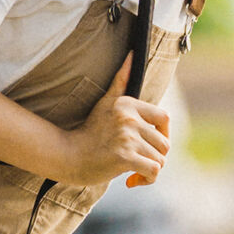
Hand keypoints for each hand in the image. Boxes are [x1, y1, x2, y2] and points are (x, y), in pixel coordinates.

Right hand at [60, 56, 170, 186]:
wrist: (68, 156)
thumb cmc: (90, 132)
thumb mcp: (105, 103)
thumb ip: (120, 80)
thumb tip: (133, 52)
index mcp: (128, 104)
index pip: (165, 118)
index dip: (164, 134)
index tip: (152, 145)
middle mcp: (129, 118)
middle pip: (164, 143)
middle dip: (156, 157)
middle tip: (140, 162)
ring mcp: (126, 138)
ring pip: (160, 159)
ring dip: (151, 171)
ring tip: (135, 173)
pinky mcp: (124, 157)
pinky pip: (153, 171)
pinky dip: (147, 180)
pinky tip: (132, 181)